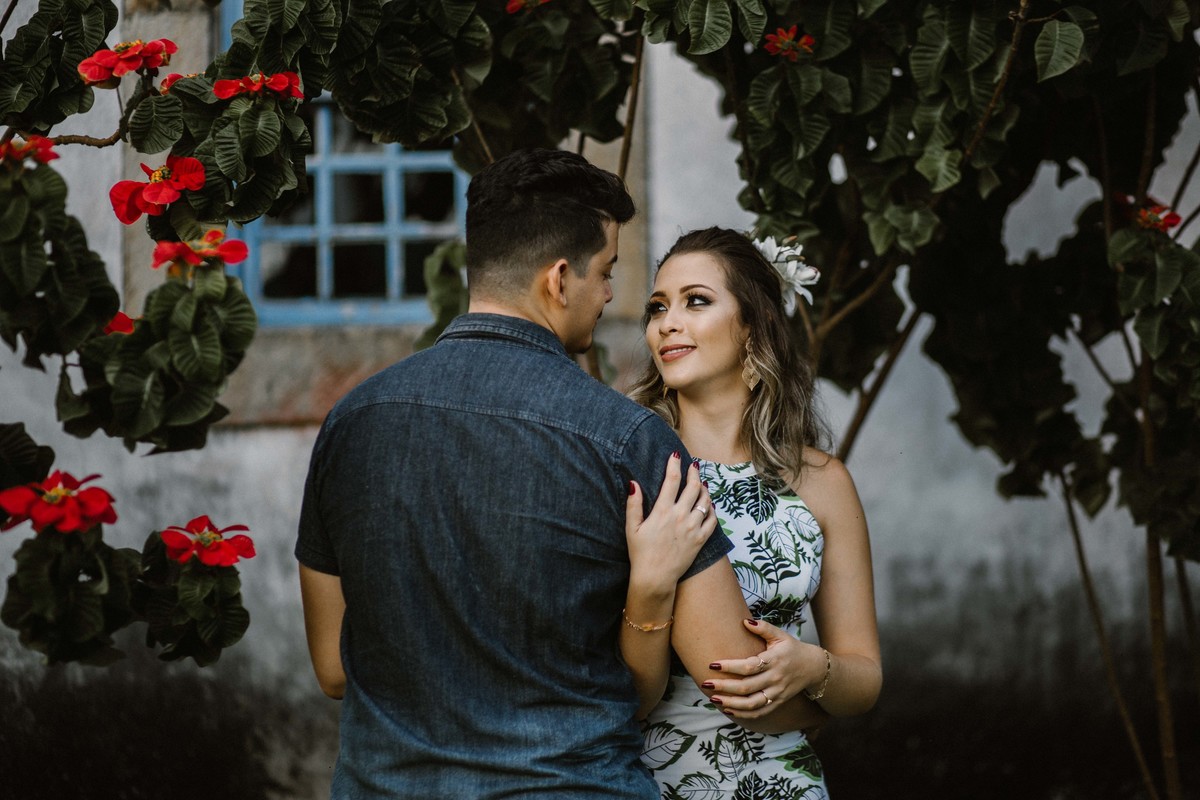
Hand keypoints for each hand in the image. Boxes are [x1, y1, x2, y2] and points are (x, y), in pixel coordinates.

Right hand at [626, 454, 717, 592]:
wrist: (655, 577)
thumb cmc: (641, 553)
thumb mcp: (631, 528)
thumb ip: (634, 504)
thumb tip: (633, 483)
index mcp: (662, 511)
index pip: (672, 480)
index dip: (675, 465)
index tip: (676, 456)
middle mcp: (680, 516)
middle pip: (693, 487)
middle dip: (694, 472)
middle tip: (694, 466)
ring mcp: (692, 528)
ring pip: (705, 501)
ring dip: (704, 489)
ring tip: (702, 483)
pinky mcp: (700, 539)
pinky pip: (713, 520)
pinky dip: (712, 509)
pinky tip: (709, 505)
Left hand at [703, 618, 823, 719]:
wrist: (813, 668)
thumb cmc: (792, 648)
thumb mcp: (780, 635)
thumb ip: (763, 628)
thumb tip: (744, 621)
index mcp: (774, 660)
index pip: (749, 666)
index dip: (730, 666)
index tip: (712, 664)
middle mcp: (775, 679)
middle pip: (747, 687)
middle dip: (724, 686)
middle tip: (706, 683)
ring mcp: (776, 693)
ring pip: (751, 703)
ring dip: (731, 703)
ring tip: (713, 699)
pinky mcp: (777, 703)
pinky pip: (759, 712)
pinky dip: (743, 713)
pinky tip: (727, 709)